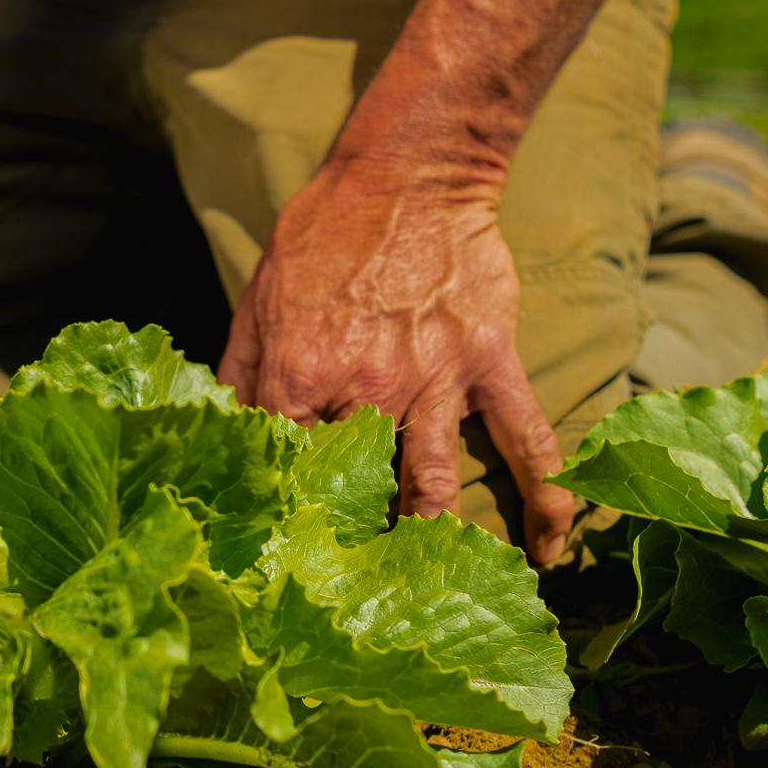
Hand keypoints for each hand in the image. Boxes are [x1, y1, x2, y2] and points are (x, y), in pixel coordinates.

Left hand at [220, 158, 574, 564]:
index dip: (281, 512)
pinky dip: (546, 499)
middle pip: (357, 489)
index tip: (282, 552)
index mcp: (299, 376)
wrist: (409, 175)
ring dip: (432, 539)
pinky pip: (527, 441)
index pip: (282, 466)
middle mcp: (367, 389)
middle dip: (353, 543)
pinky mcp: (490, 365)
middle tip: (351, 593)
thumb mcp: (258, 297)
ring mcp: (436, 382)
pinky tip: (550, 551)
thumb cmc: (322, 233)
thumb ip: (238, 372)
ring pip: (436, 485)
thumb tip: (218, 431)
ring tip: (431, 586)